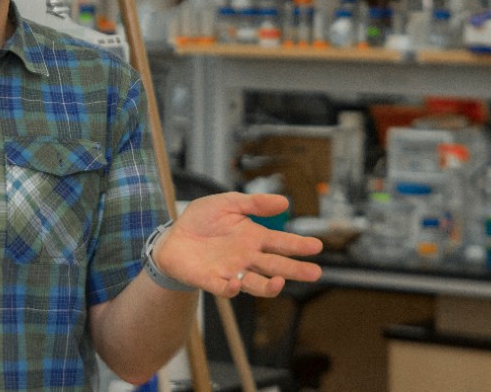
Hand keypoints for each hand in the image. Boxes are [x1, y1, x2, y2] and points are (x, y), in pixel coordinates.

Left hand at [153, 193, 322, 297]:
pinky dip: (230, 289)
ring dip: (267, 286)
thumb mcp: (227, 203)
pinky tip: (236, 283)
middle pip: (275, 266)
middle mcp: (246, 258)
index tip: (316, 246)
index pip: (280, 243)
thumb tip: (284, 202)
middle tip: (315, 273)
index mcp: (253, 238)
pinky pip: (223, 288)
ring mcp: (230, 271)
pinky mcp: (210, 280)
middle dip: (295, 270)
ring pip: (255, 284)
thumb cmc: (202, 220)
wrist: (173, 237)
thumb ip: (254, 203)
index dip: (298, 245)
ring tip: (279, 283)